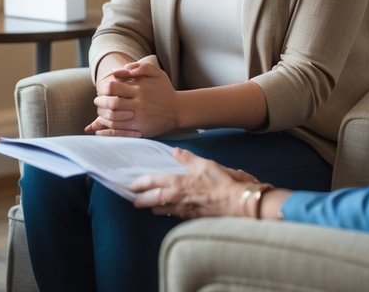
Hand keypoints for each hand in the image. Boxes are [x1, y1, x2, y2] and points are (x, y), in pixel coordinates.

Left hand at [86, 55, 178, 136]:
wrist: (179, 109)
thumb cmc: (165, 90)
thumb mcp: (156, 73)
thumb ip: (140, 66)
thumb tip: (122, 69)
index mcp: (139, 89)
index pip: (113, 87)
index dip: (103, 87)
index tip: (101, 89)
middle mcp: (138, 104)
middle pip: (111, 103)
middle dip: (100, 102)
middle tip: (97, 101)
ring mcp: (139, 118)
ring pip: (113, 118)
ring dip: (102, 115)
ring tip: (100, 112)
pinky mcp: (140, 129)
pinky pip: (119, 130)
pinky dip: (106, 129)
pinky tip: (101, 127)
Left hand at [129, 148, 257, 218]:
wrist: (237, 203)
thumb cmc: (222, 182)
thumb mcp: (205, 164)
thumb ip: (188, 158)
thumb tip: (176, 151)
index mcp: (178, 182)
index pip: (153, 182)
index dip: (140, 183)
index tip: (131, 185)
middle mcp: (178, 198)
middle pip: (153, 200)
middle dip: (141, 200)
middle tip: (133, 200)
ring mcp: (184, 210)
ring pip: (162, 210)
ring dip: (153, 208)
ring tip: (147, 206)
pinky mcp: (192, 218)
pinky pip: (175, 216)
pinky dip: (168, 213)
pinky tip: (167, 211)